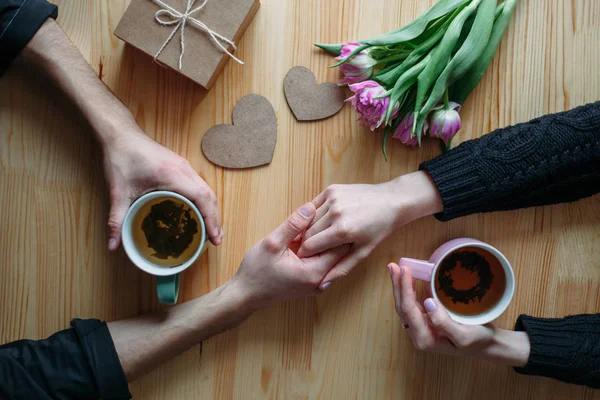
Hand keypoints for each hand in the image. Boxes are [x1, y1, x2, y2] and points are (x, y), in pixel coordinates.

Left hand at [102, 129, 221, 249]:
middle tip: (216, 240)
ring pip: (206, 190)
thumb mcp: (118, 191)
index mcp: (173, 175)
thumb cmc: (120, 158)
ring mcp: (184, 166)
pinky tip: (200, 212)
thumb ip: (116, 219)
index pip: (202, 198)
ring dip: (212, 209)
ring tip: (212, 230)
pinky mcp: (181, 166)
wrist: (120, 134)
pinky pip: (199, 185)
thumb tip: (113, 246)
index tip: (215, 237)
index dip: (211, 219)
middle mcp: (184, 169)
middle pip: (209, 195)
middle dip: (215, 219)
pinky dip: (204, 201)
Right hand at [232, 203, 349, 307]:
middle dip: (334, 233)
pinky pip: (321, 262)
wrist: (245, 294)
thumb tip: (311, 207)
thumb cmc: (256, 271)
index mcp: (314, 272)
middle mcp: (320, 281)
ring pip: (330, 257)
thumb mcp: (272, 243)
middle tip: (332, 213)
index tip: (337, 211)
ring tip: (321, 222)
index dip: (339, 227)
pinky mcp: (310, 283)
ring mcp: (316, 284)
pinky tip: (309, 236)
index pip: (341, 246)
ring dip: (325, 240)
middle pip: (338, 252)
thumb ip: (293, 225)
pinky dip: (318, 249)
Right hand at [297, 171, 442, 287]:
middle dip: (307, 243)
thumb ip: (342, 267)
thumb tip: (324, 282)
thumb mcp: (363, 251)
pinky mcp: (332, 189)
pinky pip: (314, 206)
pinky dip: (314, 215)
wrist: (392, 200)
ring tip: (321, 235)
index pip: (310, 247)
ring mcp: (332, 199)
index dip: (306, 255)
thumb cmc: (380, 228)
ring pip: (309, 219)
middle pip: (307, 233)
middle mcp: (335, 213)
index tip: (307, 259)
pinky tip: (323, 221)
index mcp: (342, 230)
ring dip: (310, 229)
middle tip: (313, 248)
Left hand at [388, 262, 529, 365]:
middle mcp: (418, 334)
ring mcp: (421, 327)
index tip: (405, 270)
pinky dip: (408, 290)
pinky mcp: (425, 320)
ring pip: (405, 304)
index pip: (409, 310)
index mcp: (424, 339)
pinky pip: (412, 303)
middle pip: (402, 307)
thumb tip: (428, 303)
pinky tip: (407, 278)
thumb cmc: (477, 341)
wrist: (485, 345)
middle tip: (393, 265)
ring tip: (395, 268)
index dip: (405, 289)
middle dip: (397, 285)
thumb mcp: (464, 335)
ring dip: (399, 286)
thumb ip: (444, 323)